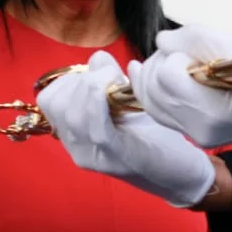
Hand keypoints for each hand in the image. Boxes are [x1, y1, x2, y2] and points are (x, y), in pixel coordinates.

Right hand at [36, 51, 215, 207]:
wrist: (182, 172)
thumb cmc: (155, 135)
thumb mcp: (126, 102)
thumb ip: (108, 78)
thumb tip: (98, 59)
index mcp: (75, 133)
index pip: (50, 99)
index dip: (70, 79)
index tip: (99, 75)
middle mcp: (77, 148)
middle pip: (56, 103)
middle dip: (81, 80)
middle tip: (111, 79)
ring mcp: (94, 157)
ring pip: (72, 114)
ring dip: (94, 87)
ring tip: (118, 85)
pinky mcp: (118, 160)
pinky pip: (97, 130)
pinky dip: (100, 105)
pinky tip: (113, 92)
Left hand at [127, 25, 231, 148]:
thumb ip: (191, 38)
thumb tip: (161, 41)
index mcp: (212, 110)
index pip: (166, 76)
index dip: (175, 58)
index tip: (193, 55)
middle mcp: (199, 128)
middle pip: (152, 90)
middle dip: (158, 65)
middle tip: (178, 54)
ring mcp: (194, 136)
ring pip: (150, 103)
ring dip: (150, 78)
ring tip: (164, 61)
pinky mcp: (192, 136)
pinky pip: (160, 112)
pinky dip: (155, 92)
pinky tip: (150, 75)